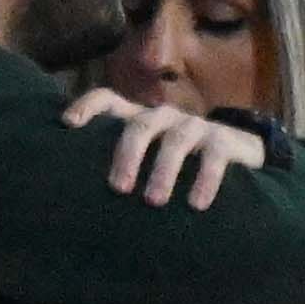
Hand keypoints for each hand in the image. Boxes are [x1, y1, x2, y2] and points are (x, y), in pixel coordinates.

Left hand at [89, 94, 264, 211]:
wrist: (237, 154)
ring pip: (175, 142)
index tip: (67, 124)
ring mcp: (193, 125)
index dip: (87, 106)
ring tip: (154, 202)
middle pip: (139, 127)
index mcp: (138, 118)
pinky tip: (196, 204)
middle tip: (118, 188)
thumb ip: (120, 163)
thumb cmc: (175, 162)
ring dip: (163, 172)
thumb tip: (78, 195)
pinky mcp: (224, 140)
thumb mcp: (147, 156)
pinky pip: (213, 158)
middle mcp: (163, 117)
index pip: (107, 99)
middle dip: (127, 156)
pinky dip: (205, 181)